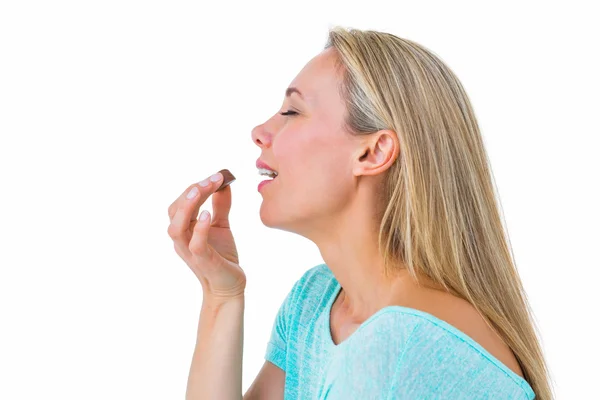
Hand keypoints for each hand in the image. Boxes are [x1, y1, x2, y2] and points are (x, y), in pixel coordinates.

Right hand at [167, 172, 245, 298]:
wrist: (229, 284)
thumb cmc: (222, 255)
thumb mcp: (221, 225)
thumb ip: (221, 205)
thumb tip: (224, 183)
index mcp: (185, 228)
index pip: (182, 202)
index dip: (196, 187)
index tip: (217, 176)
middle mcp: (182, 239)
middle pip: (174, 211)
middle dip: (190, 192)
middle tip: (211, 179)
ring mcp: (189, 251)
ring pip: (176, 228)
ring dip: (186, 207)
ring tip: (200, 190)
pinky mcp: (202, 261)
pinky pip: (195, 244)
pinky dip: (199, 228)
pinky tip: (207, 215)